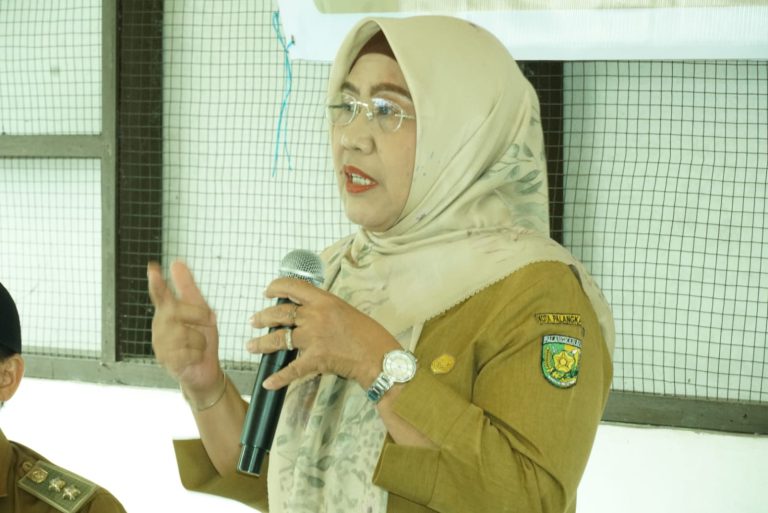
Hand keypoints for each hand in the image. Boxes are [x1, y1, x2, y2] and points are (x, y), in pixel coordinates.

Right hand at [147, 260, 220, 398]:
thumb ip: (187, 287)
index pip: (160, 295)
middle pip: (177, 311)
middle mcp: (159, 327)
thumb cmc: (201, 338)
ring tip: (197, 346)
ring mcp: (161, 345)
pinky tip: (193, 358)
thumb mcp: (200, 309)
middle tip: (210, 321)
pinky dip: (198, 354)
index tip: (152, 268)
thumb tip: (176, 263)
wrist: (205, 369)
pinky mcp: (167, 362)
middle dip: (198, 314)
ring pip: (185, 333)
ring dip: (200, 339)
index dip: (156, 282)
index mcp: (166, 312)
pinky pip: (188, 352)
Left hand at [247, 278, 399, 390]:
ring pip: (279, 339)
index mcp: (325, 300)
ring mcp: (314, 337)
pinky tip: (268, 382)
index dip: (276, 286)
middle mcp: (316, 316)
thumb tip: (307, 314)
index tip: (268, 292)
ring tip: (252, 345)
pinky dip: (278, 378)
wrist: (380, 358)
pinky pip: (291, 369)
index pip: (294, 287)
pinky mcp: (315, 359)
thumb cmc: (369, 336)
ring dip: (262, 343)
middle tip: (254, 321)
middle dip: (263, 317)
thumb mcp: (346, 312)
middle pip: (281, 313)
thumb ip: (325, 311)